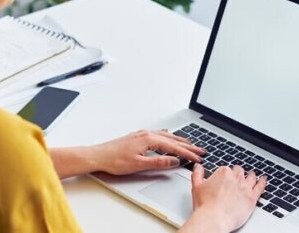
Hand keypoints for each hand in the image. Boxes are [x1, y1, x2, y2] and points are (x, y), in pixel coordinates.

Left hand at [90, 129, 205, 174]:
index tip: (197, 158)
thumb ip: (158, 163)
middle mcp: (147, 134)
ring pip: (166, 136)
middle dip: (188, 146)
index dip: (187, 153)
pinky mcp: (138, 137)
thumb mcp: (139, 165)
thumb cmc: (114, 160)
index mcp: (149, 139)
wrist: (97, 156)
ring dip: (179, 141)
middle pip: (172, 139)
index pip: (173, 147)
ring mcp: (142, 134)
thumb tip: (173, 161)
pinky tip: (169, 137)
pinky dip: (168, 138)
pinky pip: (159, 135)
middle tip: (200, 151)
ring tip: (190, 145)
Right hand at [180, 164, 266, 232]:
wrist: (214, 219)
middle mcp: (236, 178)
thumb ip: (197, 174)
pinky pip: (260, 187)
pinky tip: (263, 180)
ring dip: (251, 175)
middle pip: (239, 171)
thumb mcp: (196, 187)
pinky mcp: (252, 197)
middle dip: (238, 174)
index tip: (224, 179)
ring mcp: (245, 187)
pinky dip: (262, 182)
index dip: (225, 175)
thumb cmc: (205, 206)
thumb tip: (198, 166)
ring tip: (251, 175)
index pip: (226, 169)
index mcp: (223, 173)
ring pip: (251, 177)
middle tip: (236, 177)